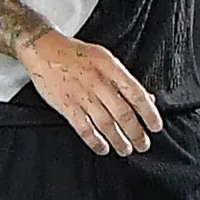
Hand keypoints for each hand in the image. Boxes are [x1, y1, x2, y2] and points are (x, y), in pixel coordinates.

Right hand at [21, 29, 164, 155]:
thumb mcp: (104, 57)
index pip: (135, 94)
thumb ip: (124, 78)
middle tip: (143, 145)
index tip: (155, 126)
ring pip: (105, 124)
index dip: (148, 113)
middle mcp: (97, 81)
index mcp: (110, 67)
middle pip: (122, 113)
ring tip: (126, 149)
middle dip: (136, 133)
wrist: (43, 49)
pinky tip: (103, 148)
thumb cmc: (75, 53)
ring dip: (119, 140)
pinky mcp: (66, 106)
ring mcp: (81, 95)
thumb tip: (146, 98)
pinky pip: (84, 129)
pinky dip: (95, 141)